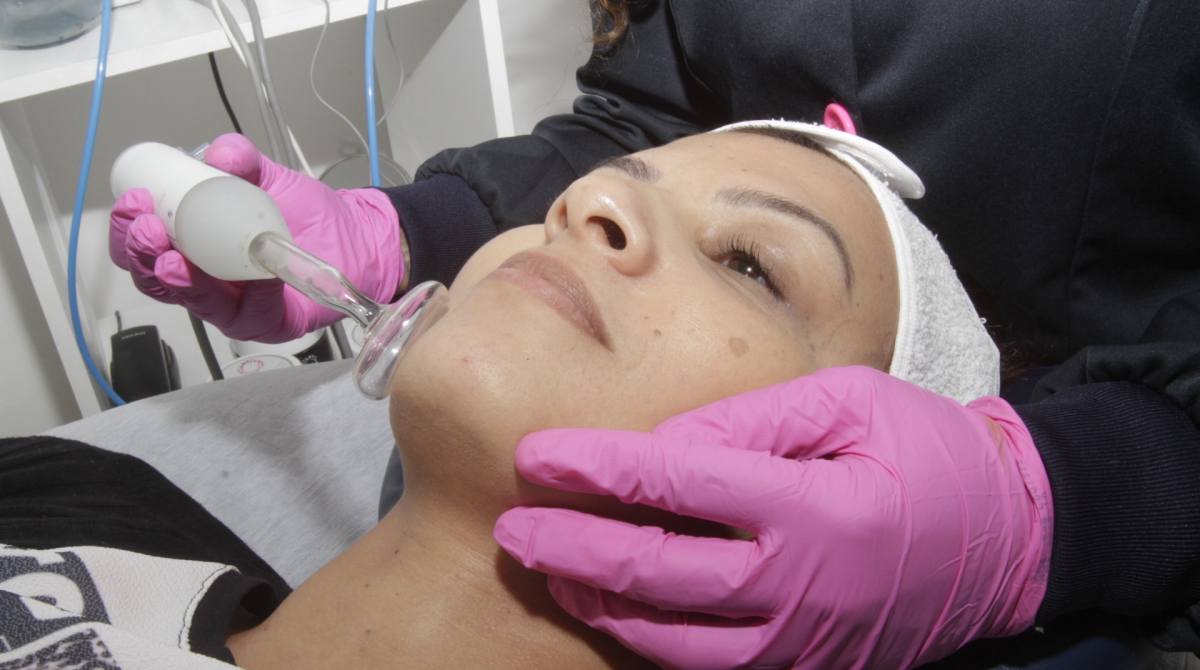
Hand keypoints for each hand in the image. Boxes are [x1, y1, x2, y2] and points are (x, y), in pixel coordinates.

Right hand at [109, 133, 404, 342]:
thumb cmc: (306, 214)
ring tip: (175, 259)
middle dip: (143, 257)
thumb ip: (242, 160)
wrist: (358, 235)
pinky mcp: (271, 323)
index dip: (129, 231)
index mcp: (194, 248)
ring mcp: (236, 307)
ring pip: (197, 304)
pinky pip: (252, 315)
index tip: (134, 202)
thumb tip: (218, 153)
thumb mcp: (268, 177)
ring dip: (182, 282)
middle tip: (148, 230)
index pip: (144, 250)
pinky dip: (251, 294)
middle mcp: (207, 282)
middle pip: (156, 282)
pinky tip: (254, 274)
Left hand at [494, 366, 1052, 669]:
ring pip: (673, 640)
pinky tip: (614, 609)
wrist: (1005, 540)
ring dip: (600, 606)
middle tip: (512, 528)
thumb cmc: (926, 451)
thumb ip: (752, 420)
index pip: (678, 484)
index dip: (596, 469)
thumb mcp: (851, 403)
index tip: (535, 455)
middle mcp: (801, 587)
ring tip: (551, 570)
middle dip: (572, 551)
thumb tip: (660, 445)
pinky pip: (711, 665)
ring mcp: (803, 640)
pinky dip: (651, 639)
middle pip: (659, 576)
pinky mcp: (807, 665)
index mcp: (814, 508)